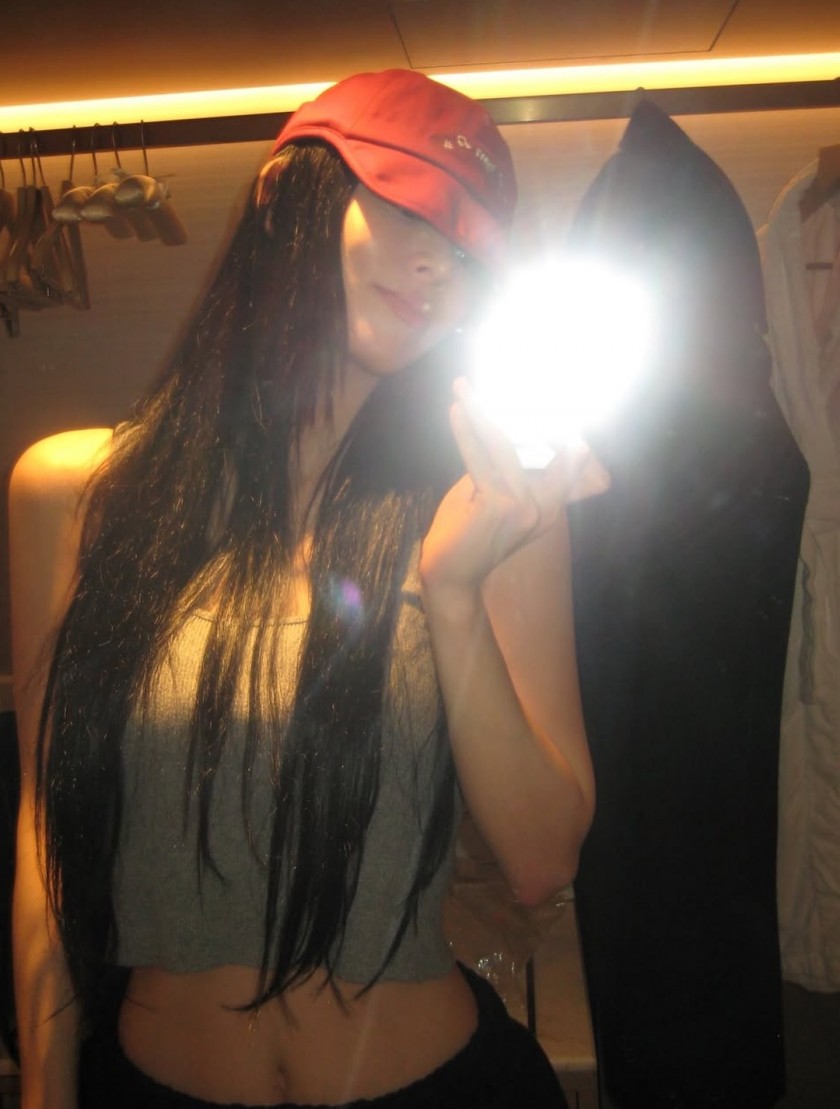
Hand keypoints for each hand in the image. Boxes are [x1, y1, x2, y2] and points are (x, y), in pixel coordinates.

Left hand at [420, 378, 609, 592]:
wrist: (451, 577)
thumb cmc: (467, 534)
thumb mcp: (493, 498)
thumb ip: (504, 469)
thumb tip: (498, 427)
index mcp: (549, 508)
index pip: (564, 459)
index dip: (559, 426)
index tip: (545, 394)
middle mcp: (544, 508)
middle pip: (538, 444)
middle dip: (522, 407)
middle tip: (503, 379)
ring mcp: (524, 507)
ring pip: (503, 444)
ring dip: (481, 411)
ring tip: (464, 387)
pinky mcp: (499, 505)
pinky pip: (480, 457)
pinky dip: (465, 430)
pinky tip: (456, 409)